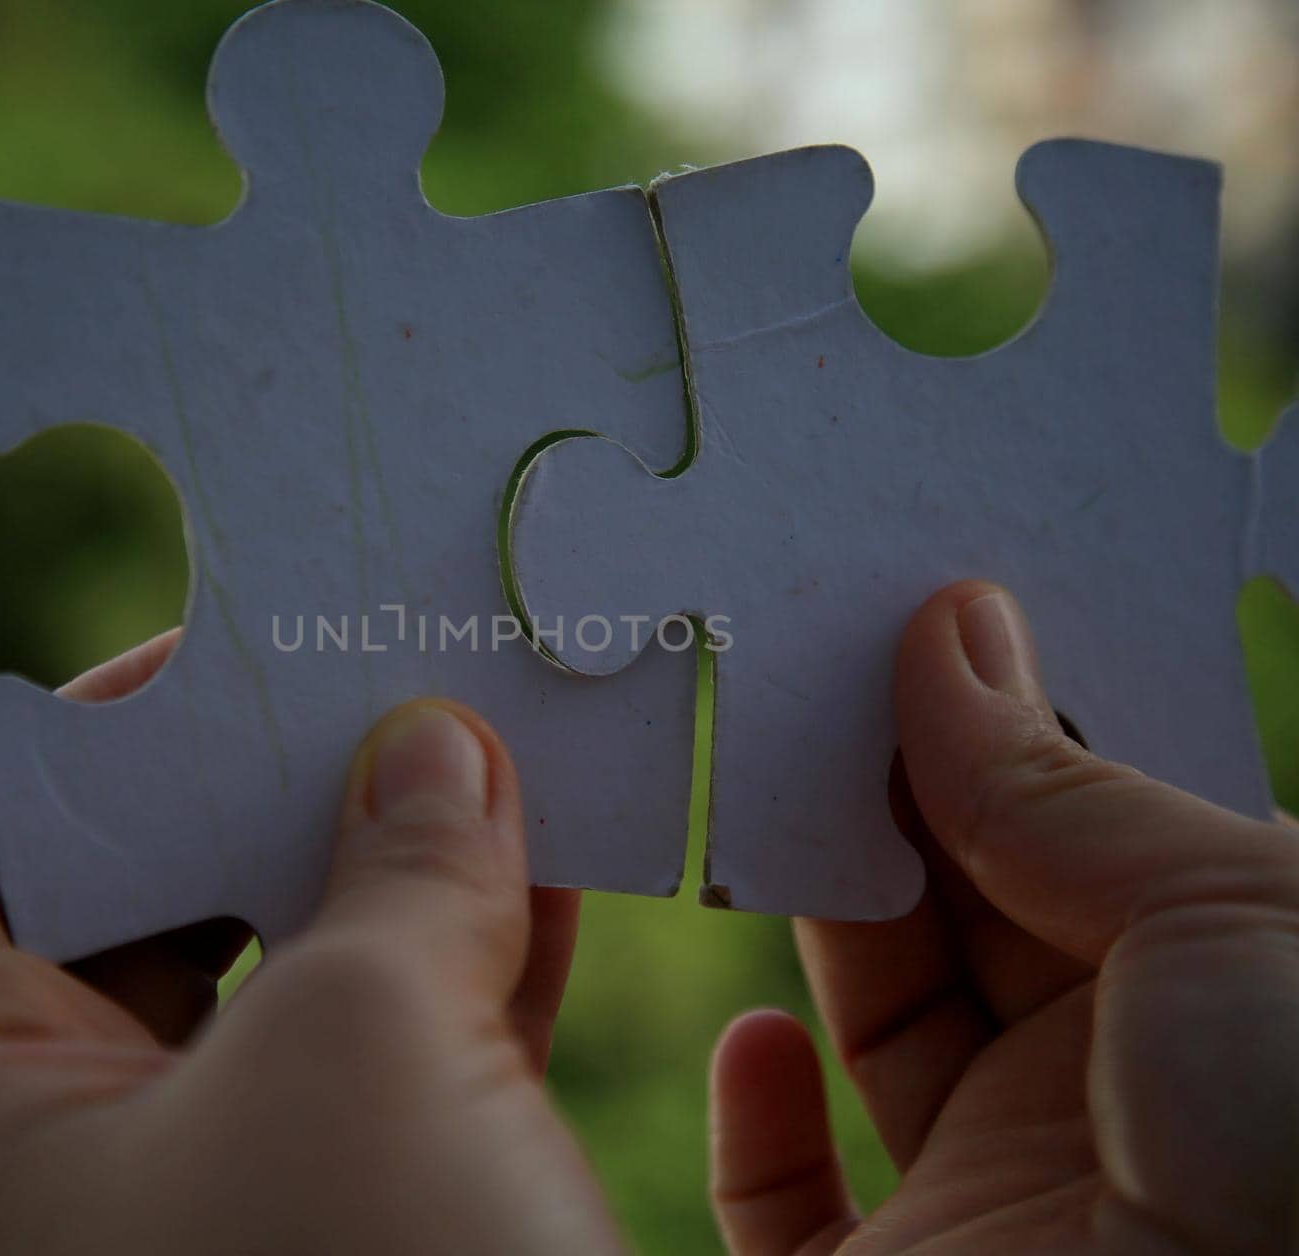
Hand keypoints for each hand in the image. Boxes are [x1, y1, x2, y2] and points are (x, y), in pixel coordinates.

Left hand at [0, 632, 618, 1253]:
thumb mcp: (368, 1048)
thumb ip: (402, 865)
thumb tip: (436, 744)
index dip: (88, 738)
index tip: (236, 661)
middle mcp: (64, 1161)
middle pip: (147, 906)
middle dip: (282, 796)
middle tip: (395, 699)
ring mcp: (206, 1215)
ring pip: (289, 993)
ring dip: (399, 877)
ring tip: (502, 765)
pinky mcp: (333, 1253)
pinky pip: (381, 1081)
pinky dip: (460, 981)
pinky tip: (557, 888)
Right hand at [709, 581, 1298, 1253]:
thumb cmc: (1296, 1147)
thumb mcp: (1232, 915)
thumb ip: (1060, 784)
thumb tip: (948, 630)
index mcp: (1216, 991)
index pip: (1072, 823)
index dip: (982, 718)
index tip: (880, 622)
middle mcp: (1114, 1096)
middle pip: (963, 907)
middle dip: (880, 790)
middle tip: (783, 676)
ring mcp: (1001, 1202)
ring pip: (876, 1026)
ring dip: (806, 916)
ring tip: (743, 799)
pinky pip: (796, 1207)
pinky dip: (762, 1121)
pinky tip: (755, 1043)